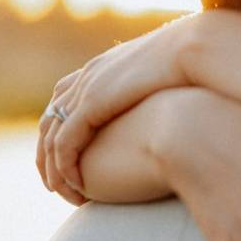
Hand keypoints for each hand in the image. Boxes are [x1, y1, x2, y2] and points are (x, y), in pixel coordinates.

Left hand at [37, 17, 193, 194]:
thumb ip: (154, 91)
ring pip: (51, 136)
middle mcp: (87, 76)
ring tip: (63, 191)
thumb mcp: (164, 77)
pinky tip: (76, 185)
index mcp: (103, 66)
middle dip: (46, 153)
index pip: (64, 98)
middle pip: (49, 119)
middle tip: (54, 181)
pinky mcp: (92, 106)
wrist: (194, 49)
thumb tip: (166, 106)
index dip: (60, 129)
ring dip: (52, 168)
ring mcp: (86, 90)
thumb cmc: (192, 64)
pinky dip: (65, 166)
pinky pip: (65, 143)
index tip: (67, 155)